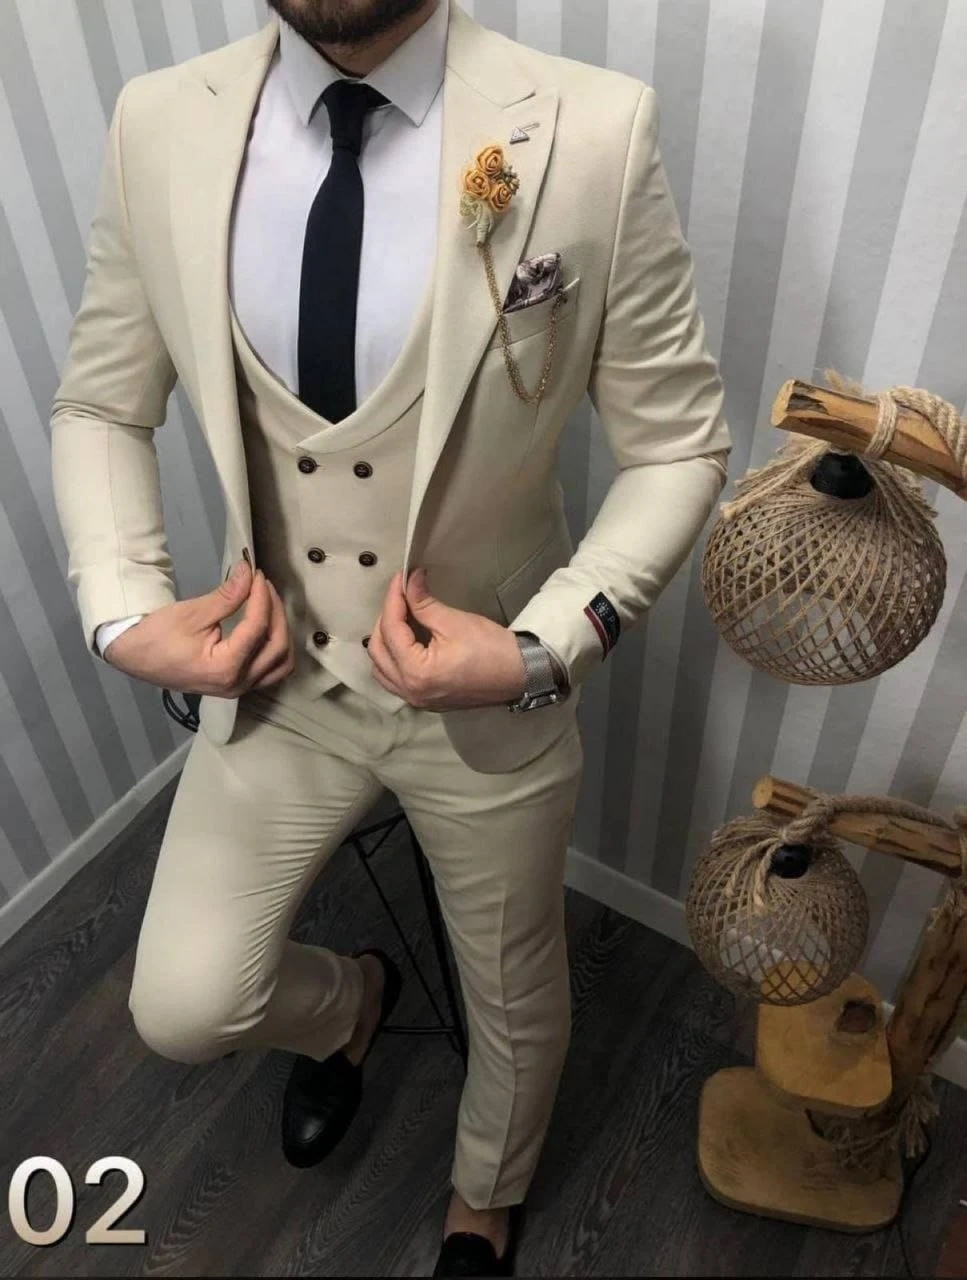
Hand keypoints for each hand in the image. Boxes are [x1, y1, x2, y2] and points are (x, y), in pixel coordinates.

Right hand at [103, 558, 294, 696]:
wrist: (133, 657)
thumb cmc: (156, 636)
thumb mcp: (192, 613)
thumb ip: (227, 596)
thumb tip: (248, 572)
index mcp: (225, 668)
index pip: (258, 628)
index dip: (262, 597)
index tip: (256, 573)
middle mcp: (237, 684)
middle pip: (278, 646)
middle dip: (276, 612)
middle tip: (263, 586)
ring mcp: (239, 689)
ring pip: (281, 663)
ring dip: (281, 632)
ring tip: (268, 604)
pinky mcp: (237, 686)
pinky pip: (270, 671)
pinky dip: (276, 648)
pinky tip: (267, 627)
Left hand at [367, 569, 526, 710]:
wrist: (520, 674)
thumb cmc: (492, 649)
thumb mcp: (454, 622)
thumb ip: (424, 602)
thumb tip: (410, 581)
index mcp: (416, 672)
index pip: (391, 629)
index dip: (393, 599)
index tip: (400, 579)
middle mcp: (410, 690)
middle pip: (378, 650)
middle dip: (385, 619)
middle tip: (401, 596)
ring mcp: (417, 699)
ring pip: (381, 668)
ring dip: (384, 641)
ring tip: (399, 618)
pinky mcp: (425, 700)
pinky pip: (394, 679)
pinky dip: (393, 659)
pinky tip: (404, 642)